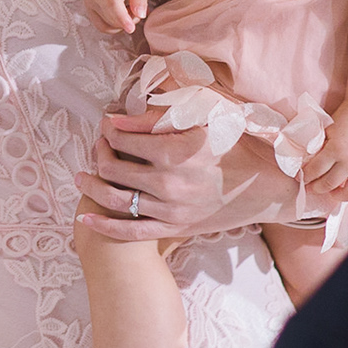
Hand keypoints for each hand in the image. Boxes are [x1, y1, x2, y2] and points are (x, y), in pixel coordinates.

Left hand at [72, 111, 224, 241]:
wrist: (267, 186)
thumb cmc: (237, 143)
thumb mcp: (205, 116)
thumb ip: (160, 116)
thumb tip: (121, 119)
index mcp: (175, 151)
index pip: (123, 138)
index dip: (108, 129)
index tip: (107, 124)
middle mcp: (169, 183)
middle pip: (113, 168)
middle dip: (99, 152)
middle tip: (98, 145)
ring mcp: (171, 209)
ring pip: (116, 198)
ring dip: (92, 186)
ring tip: (81, 177)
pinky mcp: (175, 228)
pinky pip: (132, 230)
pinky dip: (105, 225)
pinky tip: (86, 216)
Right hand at [86, 0, 148, 33]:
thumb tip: (140, 15)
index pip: (113, 8)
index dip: (123, 21)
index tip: (132, 29)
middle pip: (111, 20)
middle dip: (128, 22)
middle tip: (139, 9)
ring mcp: (89, 1)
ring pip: (105, 26)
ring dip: (120, 24)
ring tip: (129, 10)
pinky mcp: (88, 5)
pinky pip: (99, 24)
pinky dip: (112, 24)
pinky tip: (121, 13)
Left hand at [301, 102, 347, 203]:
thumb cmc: (347, 117)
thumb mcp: (327, 130)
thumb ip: (319, 146)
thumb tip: (307, 162)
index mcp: (336, 149)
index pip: (315, 170)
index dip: (306, 177)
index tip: (301, 179)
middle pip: (331, 184)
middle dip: (317, 187)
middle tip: (312, 188)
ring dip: (338, 196)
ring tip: (332, 194)